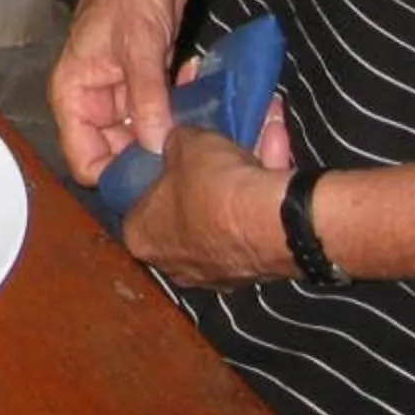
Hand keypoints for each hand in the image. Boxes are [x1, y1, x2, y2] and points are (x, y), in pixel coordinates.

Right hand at [48, 0, 194, 186]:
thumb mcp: (139, 43)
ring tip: (199, 128)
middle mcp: (92, 99)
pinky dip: (179, 114)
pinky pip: (160, 114)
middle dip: (151, 157)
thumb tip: (155, 148)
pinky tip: (200, 104)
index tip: (159, 179)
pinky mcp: (146, 81)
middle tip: (189, 156)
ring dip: (169, 135)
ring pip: (142, 136)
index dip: (118, 175)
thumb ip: (145, 98)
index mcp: (73, 93)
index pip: (85, 161)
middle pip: (116, 155)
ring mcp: (120, 91)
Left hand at [122, 114, 296, 287]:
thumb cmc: (212, 186)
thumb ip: (175, 142)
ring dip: (238, 183)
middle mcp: (172, 263)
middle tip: (214, 155)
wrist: (269, 222)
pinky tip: (276, 155)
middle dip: (201, 182)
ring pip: (222, 218)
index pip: (138, 204)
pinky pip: (251, 225)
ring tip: (254, 147)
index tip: (172, 157)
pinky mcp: (251, 271)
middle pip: (182, 213)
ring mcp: (213, 272)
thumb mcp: (185, 143)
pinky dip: (261, 195)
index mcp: (141, 236)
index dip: (156, 176)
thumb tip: (179, 142)